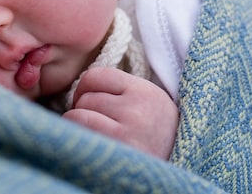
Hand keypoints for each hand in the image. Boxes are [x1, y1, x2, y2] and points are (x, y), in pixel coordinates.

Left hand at [62, 66, 178, 158]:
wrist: (174, 175)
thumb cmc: (153, 136)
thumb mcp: (146, 103)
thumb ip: (118, 90)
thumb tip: (79, 86)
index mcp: (144, 91)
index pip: (95, 76)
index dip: (85, 88)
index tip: (89, 102)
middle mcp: (137, 109)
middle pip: (85, 97)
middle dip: (83, 109)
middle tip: (95, 123)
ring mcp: (126, 132)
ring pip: (78, 114)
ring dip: (78, 125)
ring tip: (95, 135)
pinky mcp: (116, 153)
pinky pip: (79, 133)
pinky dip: (77, 138)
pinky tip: (91, 146)